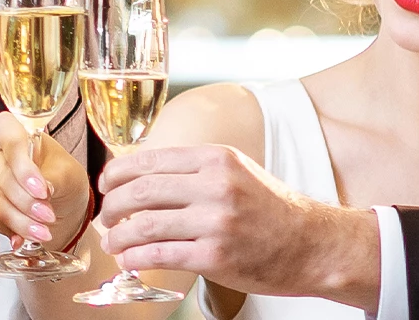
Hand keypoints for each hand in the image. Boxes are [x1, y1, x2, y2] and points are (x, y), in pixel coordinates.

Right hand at [0, 111, 88, 246]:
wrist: (61, 206)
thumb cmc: (64, 179)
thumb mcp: (67, 174)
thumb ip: (54, 177)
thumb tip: (43, 187)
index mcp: (15, 131)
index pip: (11, 140)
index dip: (23, 167)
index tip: (42, 190)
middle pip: (0, 175)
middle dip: (25, 200)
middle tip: (48, 216)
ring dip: (18, 219)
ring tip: (43, 232)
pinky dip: (9, 231)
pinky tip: (23, 239)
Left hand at [94, 145, 381, 309]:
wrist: (312, 244)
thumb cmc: (271, 210)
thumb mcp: (237, 172)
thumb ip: (194, 170)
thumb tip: (140, 177)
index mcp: (217, 158)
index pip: (150, 159)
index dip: (117, 174)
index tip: (106, 186)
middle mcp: (216, 185)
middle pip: (141, 191)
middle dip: (112, 207)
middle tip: (106, 218)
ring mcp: (216, 222)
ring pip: (144, 225)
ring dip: (118, 237)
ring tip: (113, 243)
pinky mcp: (215, 257)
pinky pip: (160, 255)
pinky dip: (136, 258)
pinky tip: (130, 260)